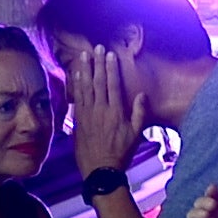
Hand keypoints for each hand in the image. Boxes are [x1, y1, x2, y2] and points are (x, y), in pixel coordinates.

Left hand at [64, 43, 142, 184]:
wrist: (100, 170)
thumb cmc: (121, 153)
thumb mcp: (136, 134)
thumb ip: (139, 113)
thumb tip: (141, 94)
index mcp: (115, 112)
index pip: (113, 84)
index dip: (112, 68)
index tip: (110, 54)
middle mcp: (100, 110)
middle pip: (98, 82)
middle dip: (98, 63)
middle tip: (96, 47)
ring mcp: (87, 115)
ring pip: (85, 87)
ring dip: (85, 70)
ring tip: (84, 55)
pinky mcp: (78, 120)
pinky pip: (77, 98)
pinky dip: (76, 85)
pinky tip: (76, 74)